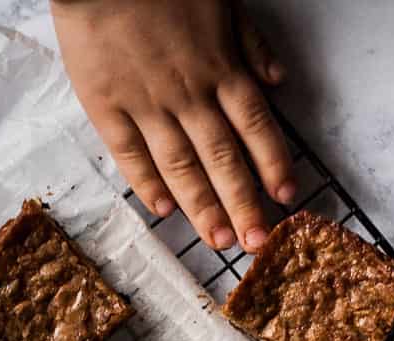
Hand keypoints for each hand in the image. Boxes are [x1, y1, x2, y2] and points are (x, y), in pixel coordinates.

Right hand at [51, 0, 295, 251]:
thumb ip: (250, 43)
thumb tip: (279, 82)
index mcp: (219, 68)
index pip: (256, 127)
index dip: (274, 165)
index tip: (287, 198)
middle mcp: (188, 94)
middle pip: (223, 159)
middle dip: (243, 205)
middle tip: (257, 243)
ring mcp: (145, 102)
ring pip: (181, 165)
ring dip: (203, 208)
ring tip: (219, 241)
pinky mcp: (105, 103)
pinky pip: (129, 153)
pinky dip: (146, 183)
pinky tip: (164, 210)